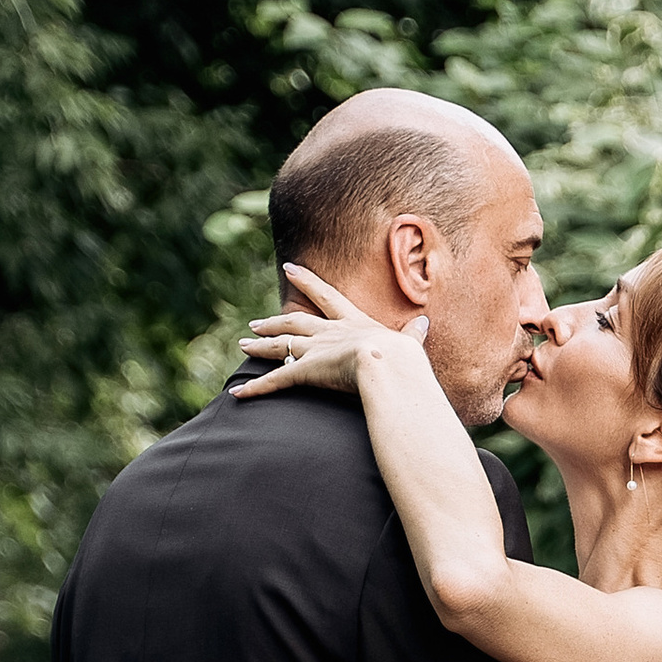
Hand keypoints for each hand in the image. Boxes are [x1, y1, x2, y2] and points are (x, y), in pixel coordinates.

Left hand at [229, 262, 427, 399]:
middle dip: (274, 320)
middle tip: (255, 320)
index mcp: (352, 323)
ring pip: (279, 345)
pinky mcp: (304, 372)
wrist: (388, 368)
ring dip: (260, 345)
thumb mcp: (410, 344)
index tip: (289, 268)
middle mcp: (328, 333)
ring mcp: (314, 351)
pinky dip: (254, 389)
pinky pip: (273, 382)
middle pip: (294, 322)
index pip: (326, 296)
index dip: (307, 282)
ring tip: (242, 345)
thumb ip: (412, 334)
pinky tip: (237, 394)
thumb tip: (424, 322)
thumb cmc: (403, 359)